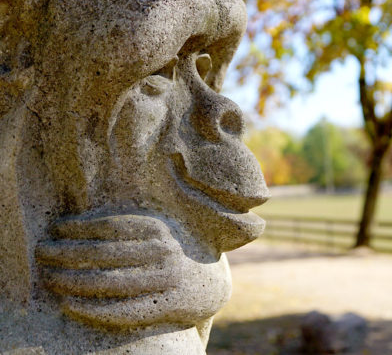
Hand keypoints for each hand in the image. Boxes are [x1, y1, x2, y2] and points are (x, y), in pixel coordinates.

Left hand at [36, 214, 230, 329]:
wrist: (206, 283)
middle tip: (42, 252)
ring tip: (50, 278)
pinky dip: (92, 309)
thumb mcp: (155, 231)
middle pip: (106, 253)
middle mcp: (164, 251)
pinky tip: (69, 304)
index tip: (56, 228)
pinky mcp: (166, 305)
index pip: (112, 226)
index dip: (81, 226)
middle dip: (69, 252)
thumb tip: (77, 223)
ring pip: (110, 282)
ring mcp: (166, 279)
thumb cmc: (168, 252)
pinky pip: (122, 310)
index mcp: (159, 228)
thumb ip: (125, 226)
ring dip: (74, 281)